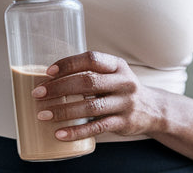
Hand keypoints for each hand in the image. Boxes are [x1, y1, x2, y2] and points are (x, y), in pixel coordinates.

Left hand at [32, 51, 165, 140]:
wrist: (153, 109)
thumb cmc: (122, 89)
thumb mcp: (114, 74)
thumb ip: (90, 73)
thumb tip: (51, 78)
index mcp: (117, 65)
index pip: (91, 59)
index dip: (69, 64)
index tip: (48, 72)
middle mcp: (123, 82)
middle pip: (87, 82)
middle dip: (59, 88)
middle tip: (38, 94)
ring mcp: (125, 103)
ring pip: (90, 107)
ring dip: (63, 111)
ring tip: (43, 114)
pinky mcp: (123, 122)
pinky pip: (97, 128)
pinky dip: (76, 131)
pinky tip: (60, 134)